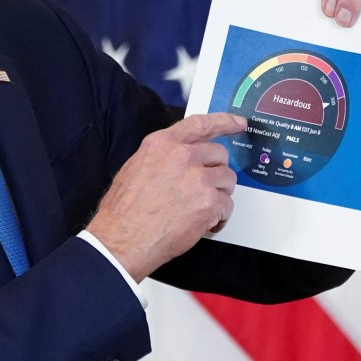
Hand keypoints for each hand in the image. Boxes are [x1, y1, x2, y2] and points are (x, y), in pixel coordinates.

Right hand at [86, 113, 246, 282]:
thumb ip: (164, 156)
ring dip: (219, 195)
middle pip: (220, 154)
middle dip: (216, 171)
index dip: (224, 121)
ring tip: (201, 208)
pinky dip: (219, 217)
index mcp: (163, 144)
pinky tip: (203, 223)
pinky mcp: (208, 202)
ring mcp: (198, 179)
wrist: (122, 239)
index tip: (238, 122)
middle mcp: (182, 156)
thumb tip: (182, 157)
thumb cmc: (124, 210)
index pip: (201, 124)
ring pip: (227, 179)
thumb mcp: (136, 167)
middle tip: (206, 187)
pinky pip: (227, 206)